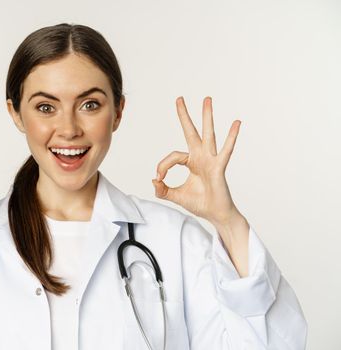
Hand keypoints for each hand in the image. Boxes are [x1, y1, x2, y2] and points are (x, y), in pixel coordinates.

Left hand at [152, 96, 240, 225]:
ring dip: (207, 117)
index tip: (159, 177)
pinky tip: (236, 123)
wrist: (215, 215)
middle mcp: (201, 157)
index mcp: (191, 162)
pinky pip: (226, 150)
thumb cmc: (200, 203)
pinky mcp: (219, 167)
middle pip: (191, 132)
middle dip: (184, 116)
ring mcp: (211, 160)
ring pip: (208, 134)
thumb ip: (163, 190)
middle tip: (179, 98)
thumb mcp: (175, 196)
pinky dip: (231, 137)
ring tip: (206, 99)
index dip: (163, 165)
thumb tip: (153, 180)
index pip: (173, 157)